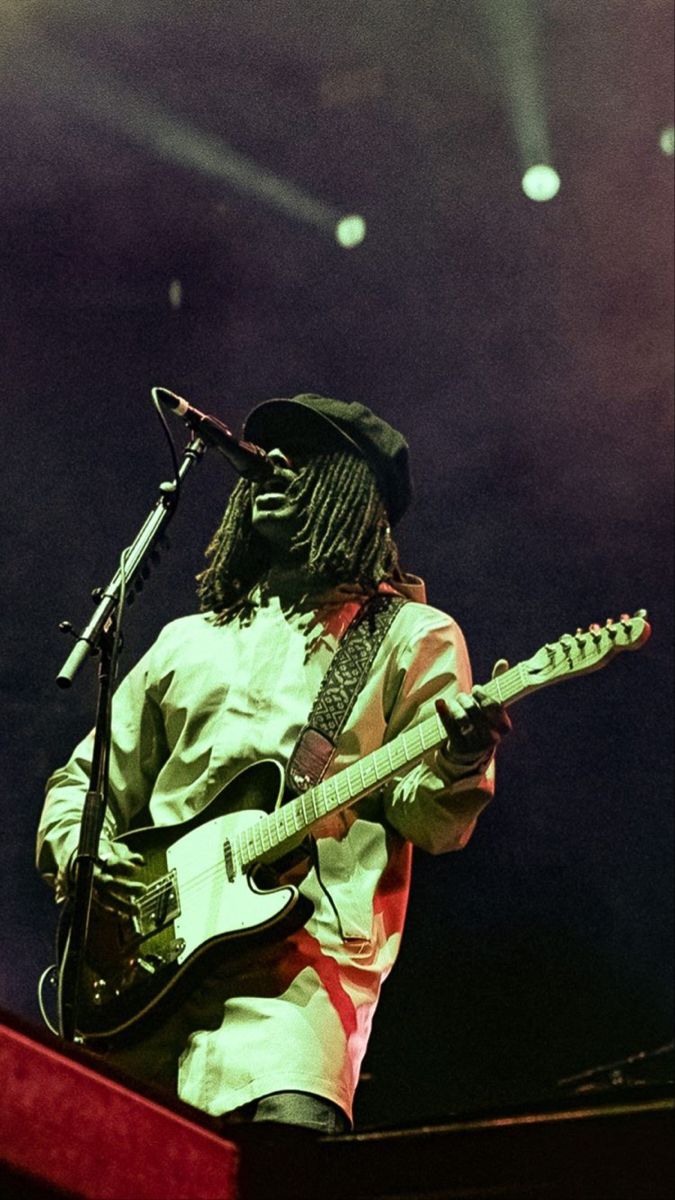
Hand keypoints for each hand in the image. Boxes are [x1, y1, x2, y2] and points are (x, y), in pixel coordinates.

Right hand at [93, 841, 145, 915]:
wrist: (79, 859)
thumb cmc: (102, 853)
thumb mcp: (114, 849)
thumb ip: (126, 855)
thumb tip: (139, 860)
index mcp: (99, 857)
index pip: (111, 862)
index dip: (123, 866)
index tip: (135, 870)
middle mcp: (93, 873)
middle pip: (108, 883)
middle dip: (126, 888)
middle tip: (143, 889)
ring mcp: (90, 886)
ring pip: (104, 898)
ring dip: (121, 905)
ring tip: (137, 910)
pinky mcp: (89, 897)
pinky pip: (98, 908)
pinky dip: (110, 914)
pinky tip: (122, 917)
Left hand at [435, 659, 511, 777]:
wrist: (468, 752)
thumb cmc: (482, 721)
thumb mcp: (491, 707)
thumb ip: (497, 684)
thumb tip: (503, 661)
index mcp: (504, 727)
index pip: (493, 706)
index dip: (482, 695)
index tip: (475, 689)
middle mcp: (493, 738)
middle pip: (476, 710)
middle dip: (466, 699)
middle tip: (462, 696)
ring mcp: (476, 745)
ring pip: (462, 718)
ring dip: (455, 705)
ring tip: (453, 702)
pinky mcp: (459, 748)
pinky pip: (449, 726)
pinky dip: (443, 712)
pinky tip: (440, 702)